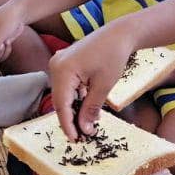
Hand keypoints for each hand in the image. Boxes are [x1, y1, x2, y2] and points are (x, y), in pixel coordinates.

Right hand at [48, 23, 137, 139]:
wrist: (119, 34)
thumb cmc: (113, 56)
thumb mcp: (103, 86)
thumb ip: (91, 109)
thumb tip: (85, 129)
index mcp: (62, 70)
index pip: (61, 105)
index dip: (68, 125)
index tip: (76, 140)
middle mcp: (55, 66)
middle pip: (60, 100)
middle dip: (71, 119)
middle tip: (82, 136)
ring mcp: (59, 64)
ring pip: (64, 95)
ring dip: (74, 109)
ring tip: (87, 125)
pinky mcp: (65, 64)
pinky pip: (67, 86)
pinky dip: (76, 98)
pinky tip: (87, 108)